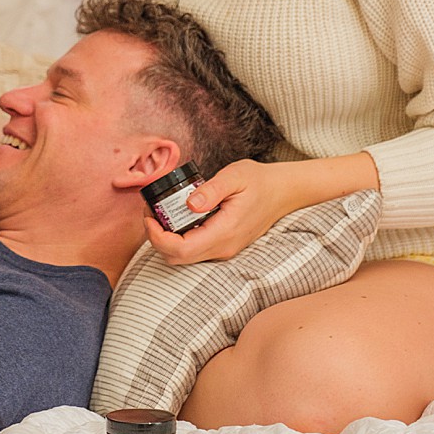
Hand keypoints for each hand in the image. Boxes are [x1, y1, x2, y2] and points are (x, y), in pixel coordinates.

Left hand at [141, 160, 301, 266]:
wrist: (283, 192)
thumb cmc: (260, 182)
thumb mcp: (236, 176)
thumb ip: (212, 190)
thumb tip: (189, 203)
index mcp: (224, 232)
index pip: (180, 250)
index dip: (158, 237)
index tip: (149, 216)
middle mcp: (222, 248)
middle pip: (176, 258)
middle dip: (156, 239)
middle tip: (150, 213)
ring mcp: (223, 250)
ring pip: (183, 257)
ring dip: (165, 240)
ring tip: (159, 214)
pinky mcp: (222, 247)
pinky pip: (193, 251)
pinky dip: (178, 239)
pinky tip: (176, 219)